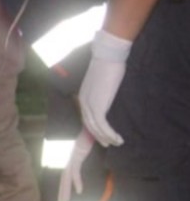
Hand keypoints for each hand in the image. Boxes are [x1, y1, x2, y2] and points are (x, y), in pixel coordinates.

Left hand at [57, 129, 94, 200]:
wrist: (94, 123)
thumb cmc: (97, 133)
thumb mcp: (97, 146)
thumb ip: (98, 152)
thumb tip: (107, 156)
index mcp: (75, 156)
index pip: (68, 172)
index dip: (66, 183)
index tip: (66, 193)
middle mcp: (72, 157)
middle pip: (64, 176)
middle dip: (62, 189)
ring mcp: (73, 156)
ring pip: (66, 176)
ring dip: (65, 189)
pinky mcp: (77, 156)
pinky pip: (75, 171)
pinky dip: (76, 181)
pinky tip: (79, 191)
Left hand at [79, 29, 130, 146]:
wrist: (108, 57)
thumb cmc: (108, 65)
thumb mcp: (101, 82)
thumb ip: (102, 91)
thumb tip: (109, 96)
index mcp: (83, 97)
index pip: (86, 117)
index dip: (94, 127)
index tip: (101, 135)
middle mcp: (83, 103)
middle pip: (89, 125)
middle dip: (99, 136)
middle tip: (108, 144)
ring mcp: (89, 106)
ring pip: (96, 128)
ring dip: (106, 138)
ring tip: (116, 143)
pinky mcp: (98, 107)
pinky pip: (102, 126)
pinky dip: (109, 134)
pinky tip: (117, 139)